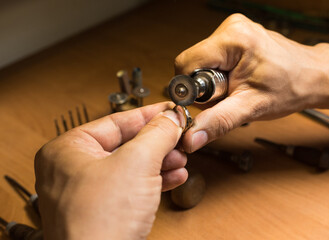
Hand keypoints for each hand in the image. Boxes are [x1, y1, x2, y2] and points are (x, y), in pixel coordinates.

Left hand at [35, 102, 187, 239]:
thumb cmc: (99, 222)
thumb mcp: (136, 163)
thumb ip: (157, 133)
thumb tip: (170, 117)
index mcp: (67, 150)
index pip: (115, 121)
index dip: (148, 115)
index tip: (169, 111)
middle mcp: (72, 169)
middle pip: (125, 145)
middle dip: (158, 143)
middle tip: (179, 136)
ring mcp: (86, 192)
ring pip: (130, 167)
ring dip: (160, 162)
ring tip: (181, 158)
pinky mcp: (102, 211)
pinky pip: (130, 187)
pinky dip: (154, 181)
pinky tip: (174, 177)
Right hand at [175, 14, 328, 152]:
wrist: (312, 77)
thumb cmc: (291, 87)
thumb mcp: (251, 108)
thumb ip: (217, 122)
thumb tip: (190, 138)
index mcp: (233, 39)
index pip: (186, 64)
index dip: (193, 89)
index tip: (213, 100)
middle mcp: (230, 28)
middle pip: (193, 65)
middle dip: (207, 89)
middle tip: (232, 95)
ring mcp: (232, 30)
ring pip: (202, 65)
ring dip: (214, 84)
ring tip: (239, 88)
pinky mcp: (234, 37)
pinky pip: (212, 61)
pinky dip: (221, 77)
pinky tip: (239, 81)